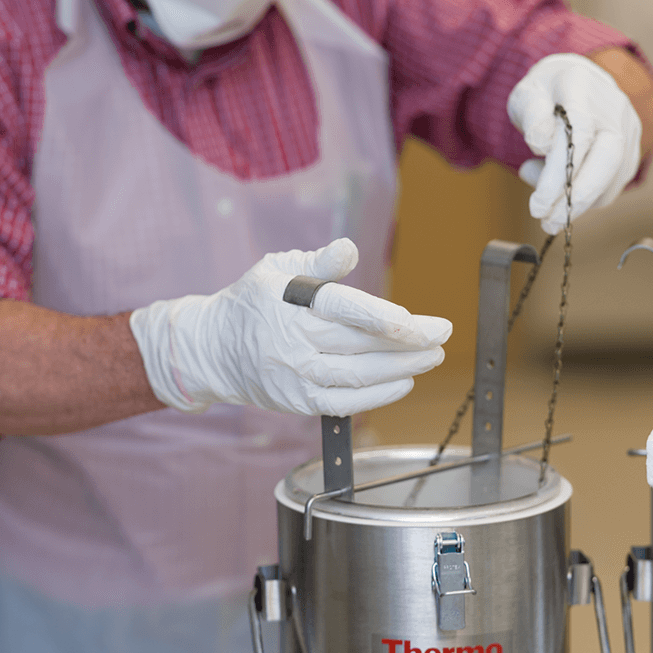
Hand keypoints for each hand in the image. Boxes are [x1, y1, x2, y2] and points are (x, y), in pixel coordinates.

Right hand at [129, 238, 451, 415]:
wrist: (211, 349)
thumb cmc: (252, 301)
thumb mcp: (276, 269)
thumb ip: (317, 261)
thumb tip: (349, 249)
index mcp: (290, 301)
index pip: (345, 309)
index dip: (385, 317)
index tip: (418, 321)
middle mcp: (293, 341)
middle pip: (359, 343)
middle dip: (408, 341)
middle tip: (442, 334)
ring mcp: (294, 375)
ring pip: (357, 376)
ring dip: (401, 368)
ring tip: (432, 357)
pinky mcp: (296, 401)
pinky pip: (343, 403)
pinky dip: (377, 396)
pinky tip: (404, 382)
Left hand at [507, 54, 641, 233]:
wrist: (577, 82)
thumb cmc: (546, 94)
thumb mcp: (526, 95)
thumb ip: (531, 115)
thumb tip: (540, 143)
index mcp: (581, 88)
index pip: (578, 136)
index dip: (559, 176)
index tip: (538, 205)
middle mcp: (612, 109)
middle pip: (606, 160)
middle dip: (575, 199)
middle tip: (547, 222)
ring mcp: (628, 128)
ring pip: (612, 177)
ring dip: (579, 203)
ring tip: (547, 206)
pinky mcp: (632, 148)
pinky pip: (614, 183)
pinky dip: (589, 198)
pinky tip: (563, 192)